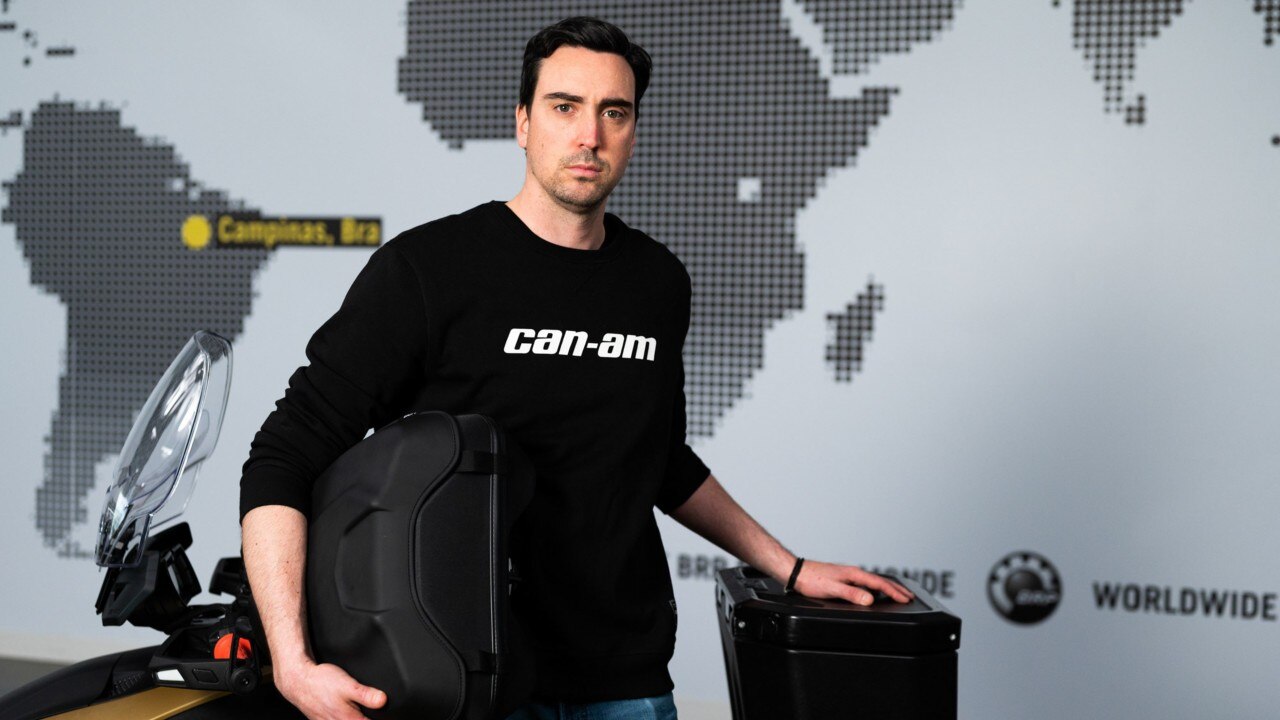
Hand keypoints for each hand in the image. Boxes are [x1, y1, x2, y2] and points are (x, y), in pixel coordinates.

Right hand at [274, 659, 386, 719]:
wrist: (297, 680)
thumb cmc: (321, 682)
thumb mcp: (348, 685)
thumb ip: (366, 694)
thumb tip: (383, 701)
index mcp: (348, 719)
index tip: (389, 718)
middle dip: (366, 718)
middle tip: (375, 713)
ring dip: (355, 718)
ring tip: (360, 713)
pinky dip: (345, 718)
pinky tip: (346, 713)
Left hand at [792, 559, 913, 605]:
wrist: (796, 573)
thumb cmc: (811, 580)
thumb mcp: (833, 589)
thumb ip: (852, 594)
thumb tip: (870, 599)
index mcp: (854, 573)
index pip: (880, 583)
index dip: (895, 592)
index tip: (907, 598)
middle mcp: (853, 572)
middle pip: (880, 581)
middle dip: (896, 589)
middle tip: (909, 596)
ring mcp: (848, 575)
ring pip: (874, 582)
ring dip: (887, 588)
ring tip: (897, 594)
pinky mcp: (843, 578)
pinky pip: (865, 583)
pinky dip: (875, 588)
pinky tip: (874, 593)